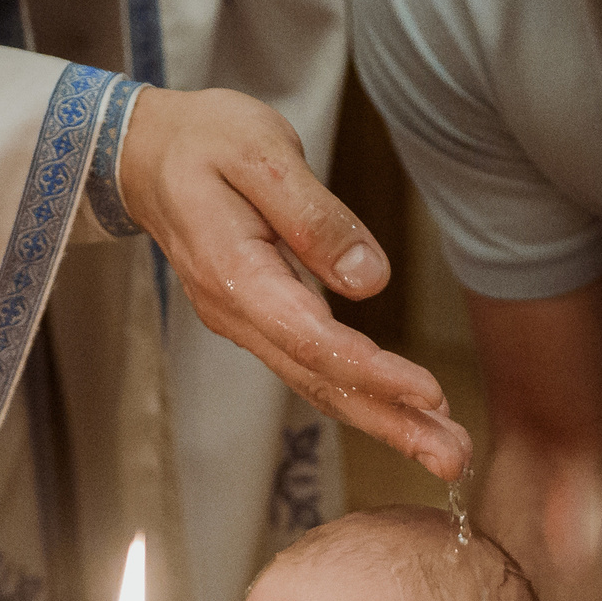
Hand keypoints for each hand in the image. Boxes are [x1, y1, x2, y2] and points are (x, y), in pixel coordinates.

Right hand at [120, 87, 472, 481]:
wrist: (148, 153)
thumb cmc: (205, 141)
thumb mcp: (261, 151)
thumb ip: (313, 215)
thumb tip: (368, 279)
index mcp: (234, 272)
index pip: (310, 338)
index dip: (371, 371)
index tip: (429, 395)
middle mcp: (237, 314)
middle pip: (320, 380)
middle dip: (390, 423)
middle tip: (454, 460)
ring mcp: (246, 323)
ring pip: (319, 384)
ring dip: (385, 422)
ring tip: (447, 454)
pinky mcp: (261, 321)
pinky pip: (313, 368)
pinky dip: (363, 396)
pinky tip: (408, 414)